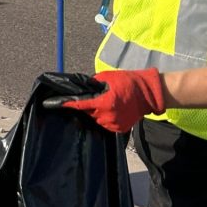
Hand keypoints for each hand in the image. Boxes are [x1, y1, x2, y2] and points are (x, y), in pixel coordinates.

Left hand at [43, 68, 165, 133]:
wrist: (148, 94)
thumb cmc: (128, 82)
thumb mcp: (108, 77)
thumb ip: (93, 83)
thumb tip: (82, 88)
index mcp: (104, 102)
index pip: (81, 105)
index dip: (69, 104)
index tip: (58, 104)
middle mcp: (107, 115)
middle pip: (88, 113)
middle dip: (88, 106)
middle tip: (95, 98)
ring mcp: (114, 124)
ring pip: (96, 120)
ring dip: (96, 113)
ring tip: (106, 103)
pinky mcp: (120, 129)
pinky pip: (106, 124)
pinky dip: (105, 118)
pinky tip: (112, 110)